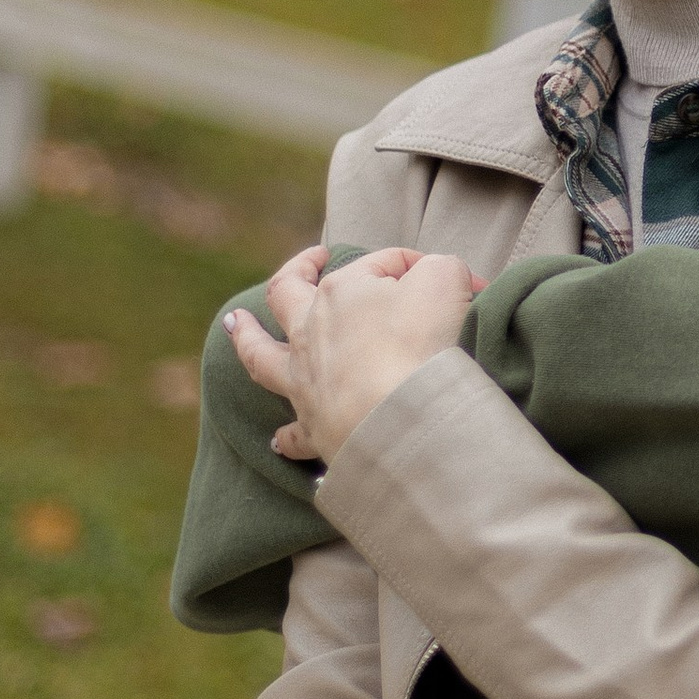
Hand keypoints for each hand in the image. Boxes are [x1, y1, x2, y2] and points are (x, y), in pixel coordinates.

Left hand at [226, 244, 477, 462]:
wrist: (397, 417)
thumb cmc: (418, 343)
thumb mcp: (444, 282)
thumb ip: (440, 267)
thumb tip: (440, 276)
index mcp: (339, 292)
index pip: (380, 264)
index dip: (422, 268)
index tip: (463, 286)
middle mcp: (310, 333)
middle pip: (288, 292)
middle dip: (298, 270)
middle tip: (311, 259)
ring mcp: (304, 381)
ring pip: (261, 354)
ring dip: (247, 337)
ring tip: (236, 323)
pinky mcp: (313, 428)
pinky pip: (291, 433)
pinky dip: (285, 435)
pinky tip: (278, 438)